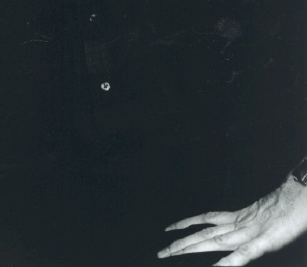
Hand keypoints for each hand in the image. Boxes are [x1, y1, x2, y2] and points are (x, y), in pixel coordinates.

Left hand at [157, 175, 306, 264]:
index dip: (189, 223)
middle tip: (162, 251)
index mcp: (239, 216)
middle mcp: (238, 224)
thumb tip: (241, 224)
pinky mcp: (262, 242)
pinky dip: (226, 263)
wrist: (299, 195)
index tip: (172, 228)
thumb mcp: (265, 213)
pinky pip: (241, 255)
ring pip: (214, 242)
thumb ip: (251, 219)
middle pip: (204, 234)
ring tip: (172, 253)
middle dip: (182, 243)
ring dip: (191, 248)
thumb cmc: (287, 204)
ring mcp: (248, 232)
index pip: (207, 219)